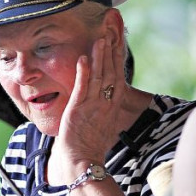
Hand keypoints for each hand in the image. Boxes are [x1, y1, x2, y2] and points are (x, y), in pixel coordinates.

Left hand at [50, 35, 125, 183]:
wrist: (82, 162)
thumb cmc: (90, 147)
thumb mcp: (102, 125)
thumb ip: (104, 111)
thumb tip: (106, 104)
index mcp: (111, 107)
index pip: (117, 78)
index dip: (117, 60)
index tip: (117, 42)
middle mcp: (105, 104)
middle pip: (111, 73)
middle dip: (111, 52)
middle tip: (112, 32)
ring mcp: (92, 106)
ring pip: (98, 77)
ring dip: (99, 58)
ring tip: (100, 39)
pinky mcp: (78, 110)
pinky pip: (82, 88)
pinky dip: (83, 72)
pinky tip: (83, 58)